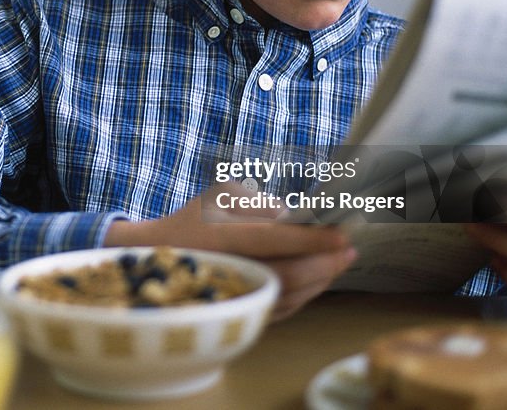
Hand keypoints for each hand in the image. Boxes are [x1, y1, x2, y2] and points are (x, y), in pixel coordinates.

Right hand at [104, 183, 357, 320]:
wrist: (157, 257)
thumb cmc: (194, 219)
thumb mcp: (221, 195)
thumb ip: (260, 204)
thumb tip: (299, 217)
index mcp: (220, 236)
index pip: (274, 239)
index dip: (311, 238)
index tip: (341, 232)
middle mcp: (227, 270)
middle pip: (289, 274)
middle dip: (326, 262)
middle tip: (349, 249)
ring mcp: (234, 296)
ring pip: (290, 296)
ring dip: (322, 279)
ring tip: (341, 260)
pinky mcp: (240, 311)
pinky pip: (282, 307)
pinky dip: (307, 293)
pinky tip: (320, 277)